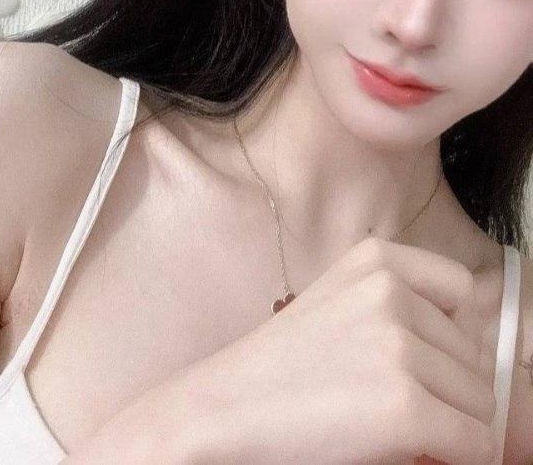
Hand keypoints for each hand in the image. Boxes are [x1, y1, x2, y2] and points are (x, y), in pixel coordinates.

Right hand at [170, 236, 496, 464]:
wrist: (224, 409)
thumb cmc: (281, 367)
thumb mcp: (340, 305)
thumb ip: (401, 306)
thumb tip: (479, 355)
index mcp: (375, 258)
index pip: (461, 290)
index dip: (446, 335)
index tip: (418, 359)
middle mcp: (390, 291)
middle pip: (473, 354)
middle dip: (445, 387)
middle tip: (382, 399)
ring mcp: (398, 346)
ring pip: (479, 402)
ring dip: (447, 423)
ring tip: (382, 421)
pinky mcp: (406, 405)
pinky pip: (475, 444)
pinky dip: (451, 456)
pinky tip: (402, 448)